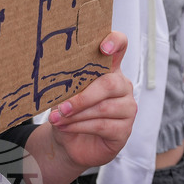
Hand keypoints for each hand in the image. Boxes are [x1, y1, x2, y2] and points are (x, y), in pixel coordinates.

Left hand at [47, 31, 135, 169]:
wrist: (69, 141)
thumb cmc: (69, 111)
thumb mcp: (65, 93)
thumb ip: (67, 83)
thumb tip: (56, 81)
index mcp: (109, 69)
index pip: (120, 46)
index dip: (116, 42)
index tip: (104, 47)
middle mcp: (122, 86)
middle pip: (110, 84)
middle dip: (82, 97)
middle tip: (62, 106)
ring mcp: (127, 108)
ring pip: (104, 108)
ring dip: (77, 114)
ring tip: (58, 118)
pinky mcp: (124, 129)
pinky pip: (103, 125)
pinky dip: (80, 126)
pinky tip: (66, 127)